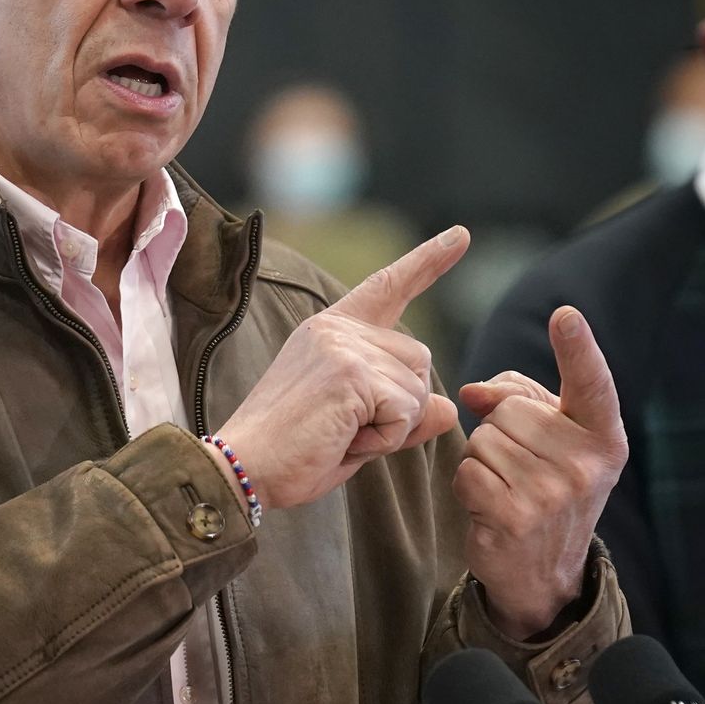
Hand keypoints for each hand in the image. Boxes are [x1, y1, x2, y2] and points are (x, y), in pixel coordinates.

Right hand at [215, 226, 468, 511]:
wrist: (244, 467)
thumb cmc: (294, 453)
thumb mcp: (357, 430)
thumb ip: (403, 414)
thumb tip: (448, 408)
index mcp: (331, 330)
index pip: (387, 288)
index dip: (427, 262)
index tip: (460, 236)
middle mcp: (337, 328)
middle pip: (418, 362)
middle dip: (400, 408)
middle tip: (345, 429)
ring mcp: (344, 347)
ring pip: (417, 389)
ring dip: (392, 427)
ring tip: (341, 434)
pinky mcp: (351, 374)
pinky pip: (406, 413)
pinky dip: (384, 439)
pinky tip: (344, 439)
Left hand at [455, 306, 628, 639]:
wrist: (543, 572)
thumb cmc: (544, 485)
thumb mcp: (548, 439)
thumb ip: (517, 398)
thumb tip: (472, 393)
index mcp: (603, 437)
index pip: (591, 384)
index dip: (578, 347)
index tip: (565, 315)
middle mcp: (587, 464)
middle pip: (509, 410)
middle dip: (500, 431)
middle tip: (520, 467)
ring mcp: (553, 494)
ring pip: (483, 438)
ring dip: (482, 460)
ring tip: (507, 488)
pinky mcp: (516, 518)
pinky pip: (467, 471)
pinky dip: (468, 486)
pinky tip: (491, 508)